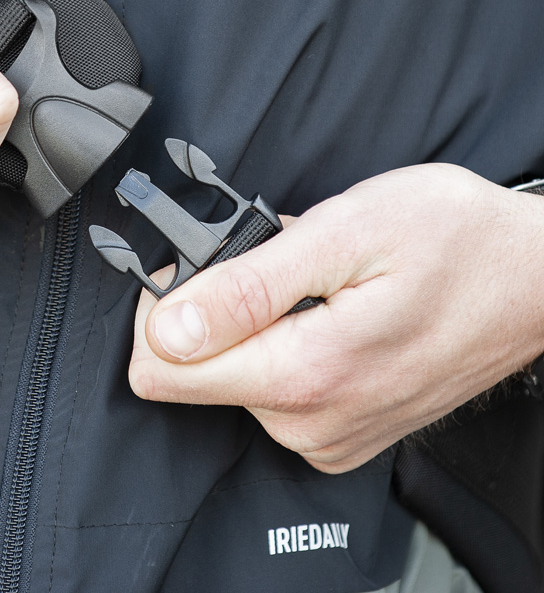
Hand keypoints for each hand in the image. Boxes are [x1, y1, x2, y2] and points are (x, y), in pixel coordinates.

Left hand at [128, 163, 543, 471]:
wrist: (534, 276)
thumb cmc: (453, 239)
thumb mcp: (342, 234)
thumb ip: (245, 288)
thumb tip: (167, 328)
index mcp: (304, 375)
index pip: (161, 371)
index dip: (164, 307)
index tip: (200, 265)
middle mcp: (311, 423)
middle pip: (192, 372)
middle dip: (214, 309)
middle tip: (272, 264)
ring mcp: (330, 433)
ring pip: (232, 377)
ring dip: (254, 321)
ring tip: (314, 284)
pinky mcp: (343, 430)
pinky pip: (272, 389)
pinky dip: (284, 341)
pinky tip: (326, 311)